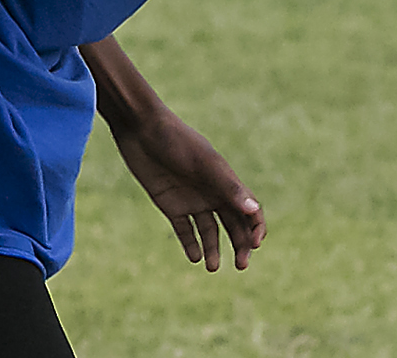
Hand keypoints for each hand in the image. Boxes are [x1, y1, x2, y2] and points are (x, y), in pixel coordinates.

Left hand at [110, 112, 265, 271]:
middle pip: (233, 226)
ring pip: (209, 231)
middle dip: (240, 246)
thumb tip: (253, 211)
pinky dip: (190, 244)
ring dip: (213, 250)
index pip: (250, 212)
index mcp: (227, 183)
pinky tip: (193, 257)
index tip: (254, 245)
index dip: (256, 229)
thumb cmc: (177, 141)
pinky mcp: (170, 204)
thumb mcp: (204, 164)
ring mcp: (192, 200)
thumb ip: (228, 187)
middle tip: (240, 265)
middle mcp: (213, 194)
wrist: (141, 129)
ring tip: (212, 267)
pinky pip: (184, 229)